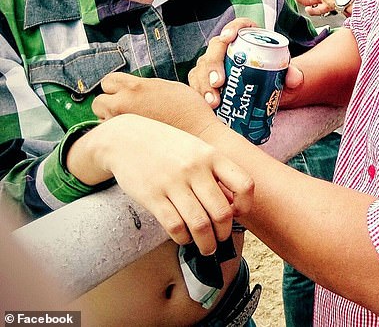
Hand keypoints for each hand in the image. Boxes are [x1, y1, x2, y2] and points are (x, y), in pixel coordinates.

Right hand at [67, 113, 253, 255]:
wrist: (126, 137)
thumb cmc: (167, 145)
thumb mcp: (196, 147)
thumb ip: (215, 170)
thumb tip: (232, 203)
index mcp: (211, 155)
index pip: (244, 184)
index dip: (245, 205)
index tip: (237, 213)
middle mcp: (195, 168)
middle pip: (222, 213)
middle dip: (224, 233)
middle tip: (220, 239)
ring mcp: (173, 183)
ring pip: (200, 225)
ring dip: (207, 244)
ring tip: (206, 247)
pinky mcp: (152, 196)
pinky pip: (175, 227)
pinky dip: (183, 239)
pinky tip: (184, 237)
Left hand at [94, 72, 213, 135]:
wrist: (199, 134)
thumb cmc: (189, 109)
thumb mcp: (168, 86)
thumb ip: (145, 86)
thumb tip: (134, 89)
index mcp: (135, 86)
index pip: (107, 81)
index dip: (115, 86)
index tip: (122, 91)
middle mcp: (124, 104)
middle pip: (98, 102)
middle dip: (108, 104)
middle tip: (124, 108)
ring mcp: (123, 124)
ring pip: (102, 120)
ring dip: (111, 120)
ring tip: (129, 123)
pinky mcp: (127, 141)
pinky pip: (113, 136)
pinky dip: (119, 135)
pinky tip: (134, 135)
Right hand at [187, 18, 305, 109]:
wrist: (269, 94)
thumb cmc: (276, 79)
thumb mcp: (286, 77)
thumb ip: (293, 75)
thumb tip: (294, 77)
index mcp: (250, 38)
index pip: (240, 26)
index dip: (232, 28)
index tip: (227, 37)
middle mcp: (229, 47)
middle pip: (216, 47)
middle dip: (213, 64)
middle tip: (219, 82)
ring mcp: (215, 62)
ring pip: (203, 66)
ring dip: (204, 83)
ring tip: (214, 101)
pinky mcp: (207, 78)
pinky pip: (197, 82)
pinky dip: (200, 92)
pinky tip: (206, 105)